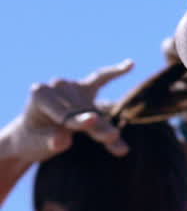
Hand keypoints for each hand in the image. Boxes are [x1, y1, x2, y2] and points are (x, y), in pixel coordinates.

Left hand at [2, 61, 134, 162]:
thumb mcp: (36, 146)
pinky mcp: (85, 88)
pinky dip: (116, 72)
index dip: (76, 120)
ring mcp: (72, 85)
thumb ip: (50, 141)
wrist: (31, 137)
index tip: (92, 122)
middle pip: (83, 109)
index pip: (63, 110)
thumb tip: (63, 141)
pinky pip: (102, 78)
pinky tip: (130, 64)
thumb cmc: (32, 141)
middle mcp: (56, 85)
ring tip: (119, 145)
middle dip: (96, 125)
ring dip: (105, 125)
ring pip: (95, 107)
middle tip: (112, 138)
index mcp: (40, 94)